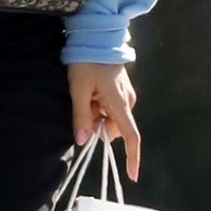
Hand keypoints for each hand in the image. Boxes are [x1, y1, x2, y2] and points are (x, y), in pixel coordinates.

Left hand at [67, 61, 139, 182]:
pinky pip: (110, 107)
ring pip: (110, 118)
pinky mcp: (122, 89)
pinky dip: (99, 106)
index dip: (132, 157)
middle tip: (82, 106)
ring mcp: (126, 94)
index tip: (132, 175)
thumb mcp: (78, 89)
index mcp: (120, 103)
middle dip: (97, 125)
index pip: (131, 136)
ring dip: (97, 114)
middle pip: (114, 128)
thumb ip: (81, 116)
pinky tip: (90, 91)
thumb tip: (82, 141)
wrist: (97, 35)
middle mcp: (128, 101)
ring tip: (84, 94)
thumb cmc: (86, 61)